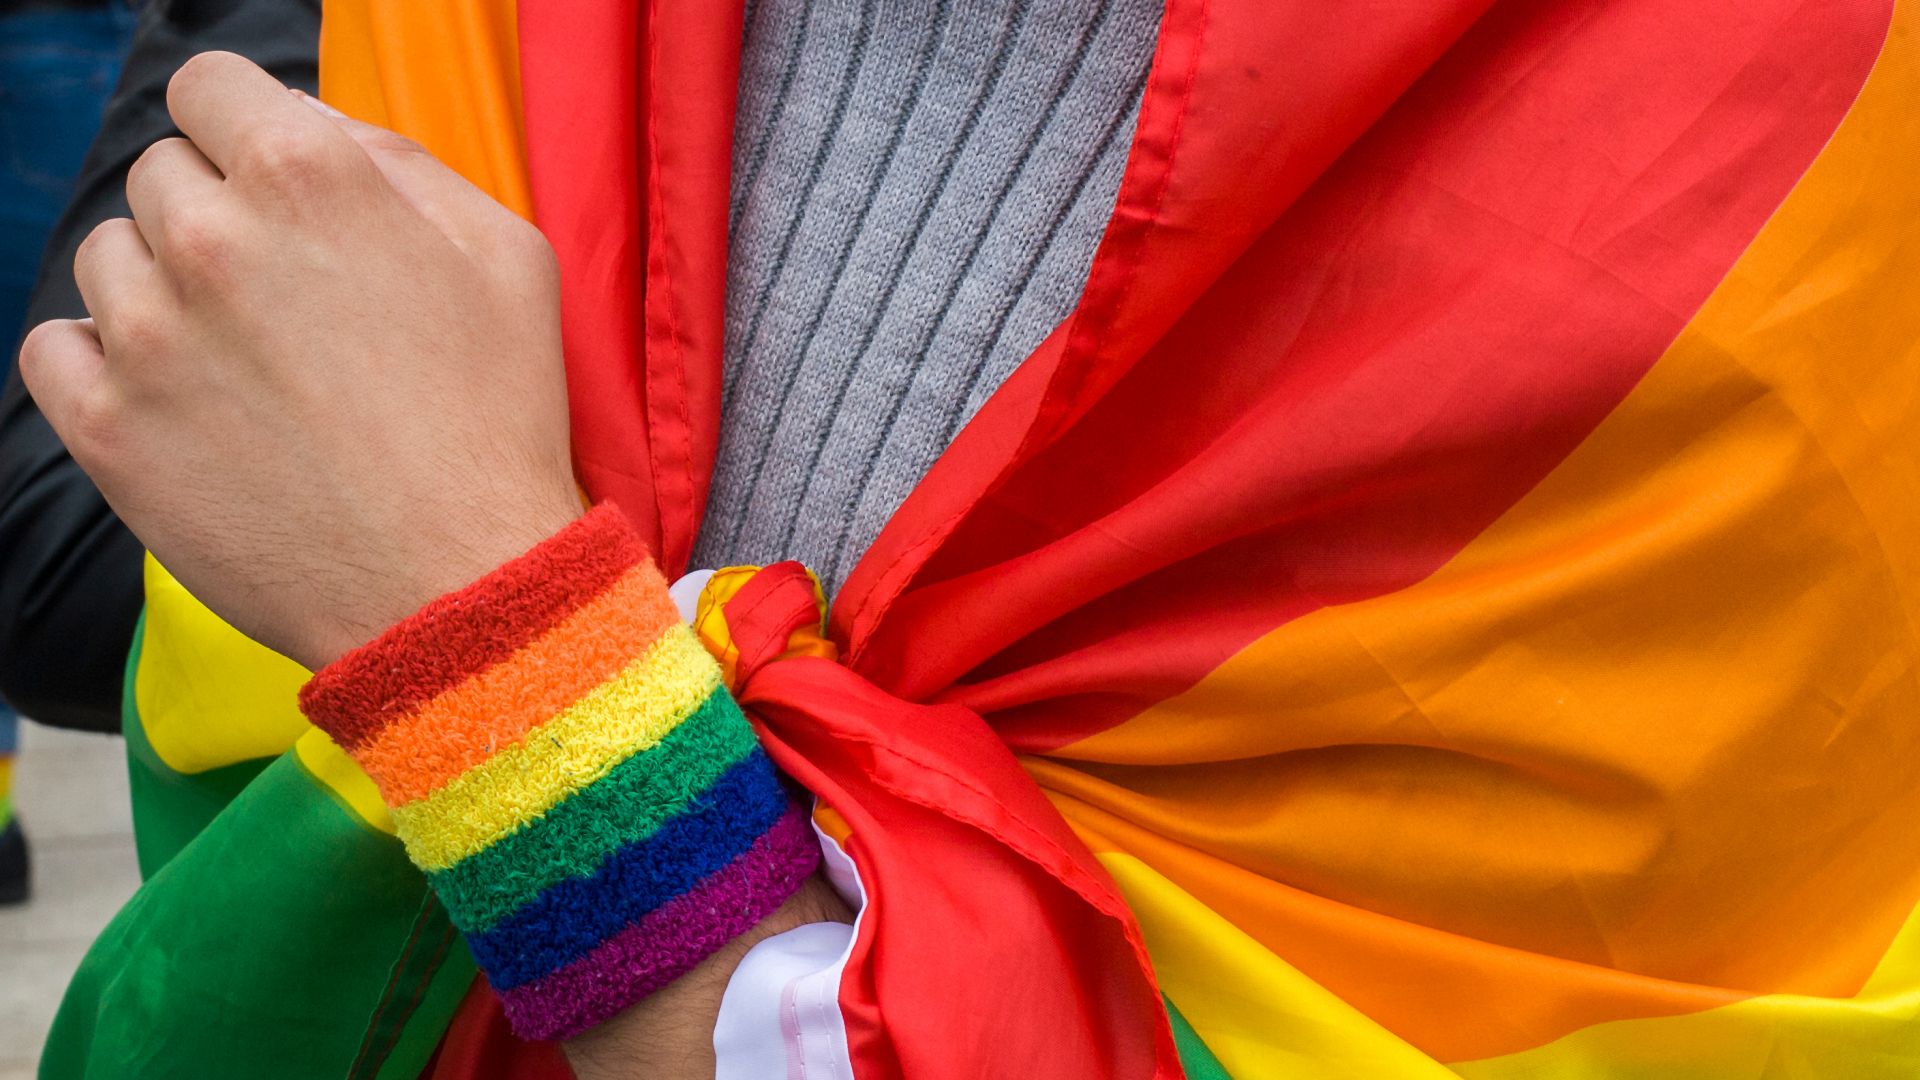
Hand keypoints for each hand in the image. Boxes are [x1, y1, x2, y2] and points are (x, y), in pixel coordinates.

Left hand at [20, 52, 581, 669]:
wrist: (460, 586)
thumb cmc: (497, 421)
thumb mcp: (507, 258)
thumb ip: (404, 165)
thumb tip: (321, 134)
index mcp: (310, 176)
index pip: (208, 86)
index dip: (244, 132)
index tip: (268, 186)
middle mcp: (212, 237)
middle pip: (161, 176)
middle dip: (217, 218)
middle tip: (285, 302)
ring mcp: (147, 334)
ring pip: (107, 257)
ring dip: (162, 291)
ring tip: (242, 363)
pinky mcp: (105, 427)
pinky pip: (54, 347)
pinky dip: (101, 363)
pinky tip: (177, 399)